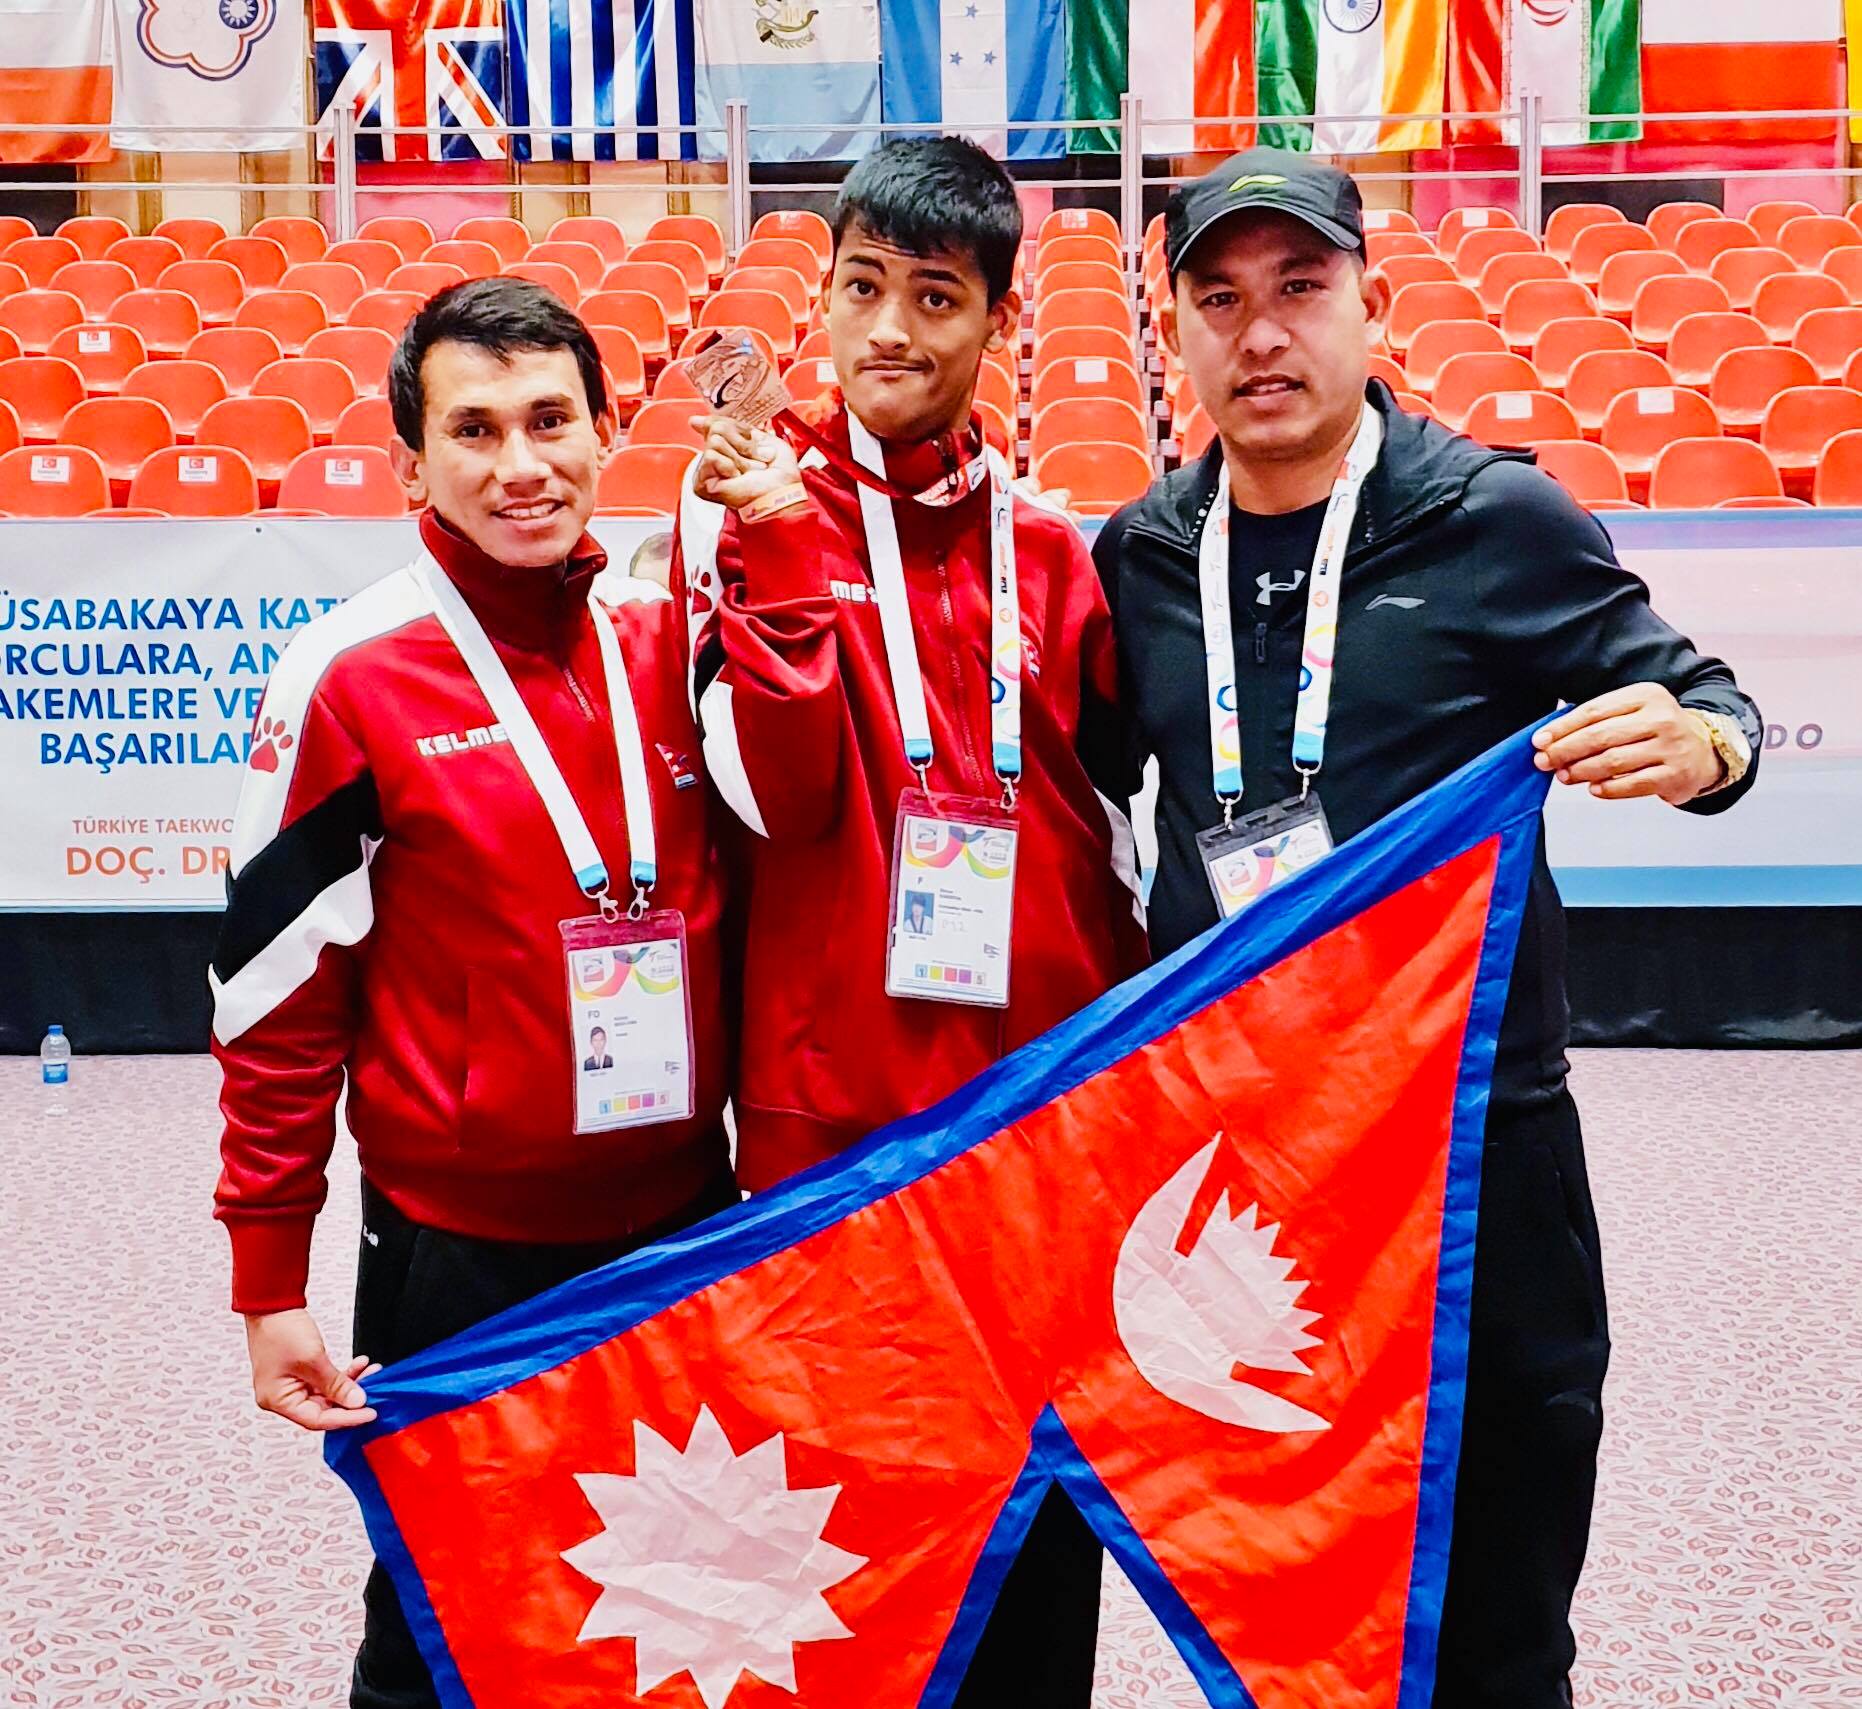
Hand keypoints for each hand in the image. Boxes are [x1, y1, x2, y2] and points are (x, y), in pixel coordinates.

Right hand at [244, 1308, 379, 1431]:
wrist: (272, 1303)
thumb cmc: (280, 1330)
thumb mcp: (313, 1360)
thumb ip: (336, 1384)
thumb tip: (356, 1402)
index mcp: (277, 1400)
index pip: (317, 1420)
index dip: (345, 1418)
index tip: (369, 1413)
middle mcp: (282, 1397)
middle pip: (323, 1409)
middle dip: (351, 1399)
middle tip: (374, 1392)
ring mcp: (290, 1384)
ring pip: (327, 1394)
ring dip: (350, 1384)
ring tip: (370, 1372)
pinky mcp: (299, 1372)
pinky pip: (325, 1382)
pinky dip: (342, 1375)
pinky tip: (358, 1365)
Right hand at [689, 415, 802, 510]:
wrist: (783, 495)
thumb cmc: (781, 475)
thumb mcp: (763, 439)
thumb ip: (734, 426)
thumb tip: (696, 421)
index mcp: (728, 449)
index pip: (717, 423)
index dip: (729, 425)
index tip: (738, 433)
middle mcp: (715, 459)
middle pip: (717, 428)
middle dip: (743, 443)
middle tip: (757, 461)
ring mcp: (707, 472)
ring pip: (715, 441)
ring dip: (741, 458)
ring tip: (751, 473)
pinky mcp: (701, 483)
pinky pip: (711, 456)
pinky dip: (730, 466)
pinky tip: (737, 479)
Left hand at [1532, 683, 1722, 803]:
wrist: (1704, 750)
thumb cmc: (1654, 731)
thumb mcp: (1632, 712)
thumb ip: (1597, 721)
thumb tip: (1550, 741)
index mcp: (1646, 695)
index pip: (1594, 711)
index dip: (1562, 728)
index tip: (1539, 741)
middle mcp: (1661, 718)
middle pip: (1600, 736)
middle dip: (1565, 751)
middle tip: (1543, 762)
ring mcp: (1671, 747)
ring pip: (1613, 761)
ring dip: (1581, 771)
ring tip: (1564, 776)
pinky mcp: (1675, 774)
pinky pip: (1632, 784)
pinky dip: (1608, 788)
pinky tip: (1592, 788)